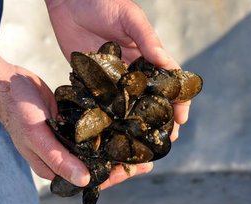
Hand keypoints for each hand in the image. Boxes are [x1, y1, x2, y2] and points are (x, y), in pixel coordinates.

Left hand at [45, 0, 190, 140]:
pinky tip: (114, 132)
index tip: (181, 118)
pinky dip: (112, 118)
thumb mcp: (130, 18)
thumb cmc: (103, 3)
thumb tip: (166, 63)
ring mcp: (115, 79)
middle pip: (152, 100)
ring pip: (131, 106)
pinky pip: (105, 102)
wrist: (69, 2)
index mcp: (148, 56)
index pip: (170, 82)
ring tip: (142, 143)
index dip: (178, 100)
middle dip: (161, 119)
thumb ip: (147, 39)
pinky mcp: (95, 82)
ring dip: (138, 124)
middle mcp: (134, 71)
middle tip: (166, 139)